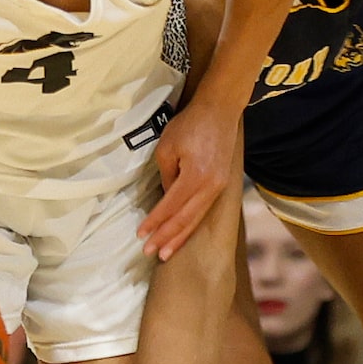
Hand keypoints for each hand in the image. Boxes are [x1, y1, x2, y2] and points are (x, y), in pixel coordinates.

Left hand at [140, 108, 239, 260]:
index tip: (141, 235)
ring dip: (180, 237)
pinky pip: (203, 210)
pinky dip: (191, 224)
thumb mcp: (167, 147)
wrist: (220, 110)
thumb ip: (166, 176)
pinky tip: (182, 233)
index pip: (171, 207)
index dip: (155, 223)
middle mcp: (210, 187)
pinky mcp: (221, 184)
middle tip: (151, 253)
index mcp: (195, 177)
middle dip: (167, 238)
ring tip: (166, 252)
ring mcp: (219, 187)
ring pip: (197, 219)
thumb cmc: (190, 125)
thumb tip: (167, 197)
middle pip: (186, 220)